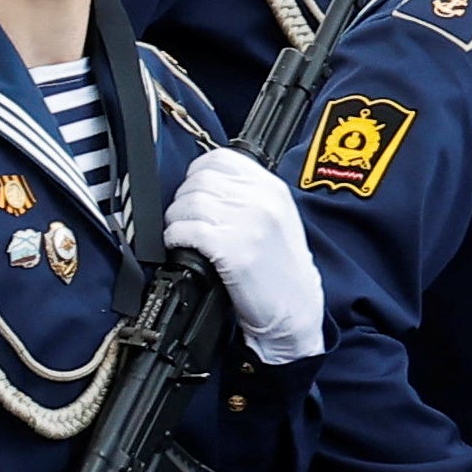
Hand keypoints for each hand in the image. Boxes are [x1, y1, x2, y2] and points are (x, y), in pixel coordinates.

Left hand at [163, 148, 324, 365]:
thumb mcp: (276, 218)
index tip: (193, 191)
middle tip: (184, 218)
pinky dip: (175, 237)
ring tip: (182, 233)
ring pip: (189, 203)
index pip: (220, 159)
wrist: (297, 312)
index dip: (197, 174)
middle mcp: (261, 200)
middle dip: (183, 199)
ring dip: (176, 219)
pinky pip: (187, 230)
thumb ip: (246, 194)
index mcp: (272, 188)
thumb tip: (202, 183)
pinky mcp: (232, 250)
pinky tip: (181, 246)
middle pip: (199, 180)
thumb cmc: (282, 269)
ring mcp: (248, 223)